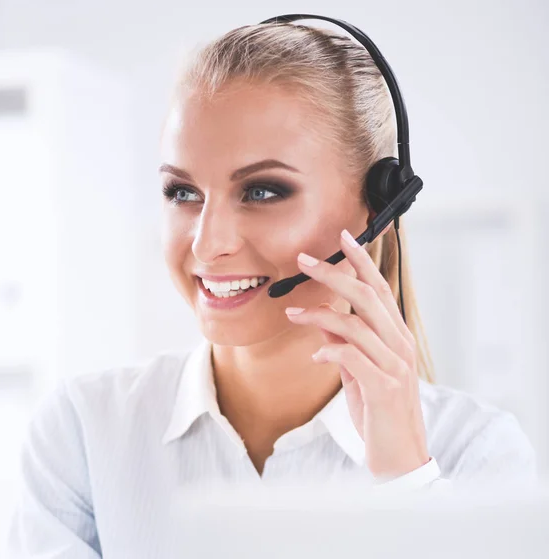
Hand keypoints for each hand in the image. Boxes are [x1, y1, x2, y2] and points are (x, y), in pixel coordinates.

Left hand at [285, 229, 429, 479]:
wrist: (399, 453)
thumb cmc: (379, 408)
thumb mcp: (358, 370)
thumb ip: (344, 342)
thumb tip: (320, 316)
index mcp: (395, 335)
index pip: (378, 288)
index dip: (361, 261)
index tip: (343, 236)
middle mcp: (399, 343)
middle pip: (365, 297)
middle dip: (333, 273)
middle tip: (303, 259)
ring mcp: (395, 365)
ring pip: (355, 324)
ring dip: (318, 314)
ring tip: (291, 312)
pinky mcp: (384, 387)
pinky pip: (352, 358)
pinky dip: (330, 350)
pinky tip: (316, 354)